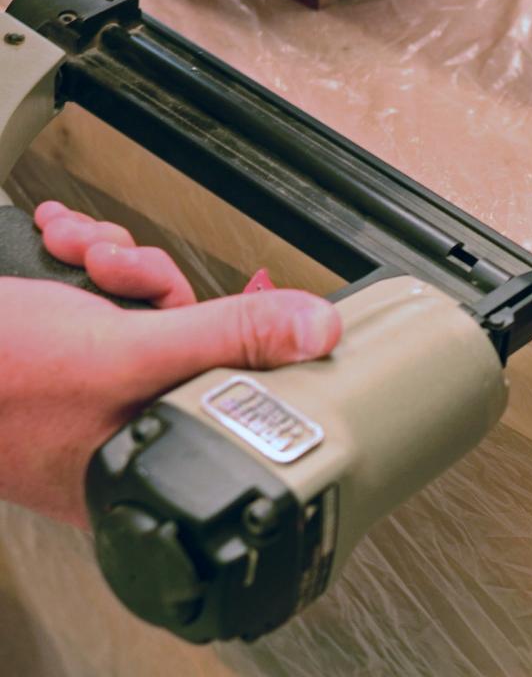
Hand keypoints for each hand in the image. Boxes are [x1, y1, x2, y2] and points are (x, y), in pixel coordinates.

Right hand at [0, 201, 341, 527]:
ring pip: (140, 300)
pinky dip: (83, 253)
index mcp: (145, 449)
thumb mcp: (123, 351)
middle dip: (150, 278)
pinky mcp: (57, 343)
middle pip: (184, 331)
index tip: (247, 298)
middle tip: (117, 265)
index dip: (238, 334)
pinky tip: (59, 239)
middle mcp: (117, 419)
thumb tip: (317, 332)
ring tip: (78, 248)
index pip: (229, 388)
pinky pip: (97, 290)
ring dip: (114, 257)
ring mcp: (83, 381)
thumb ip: (225, 339)